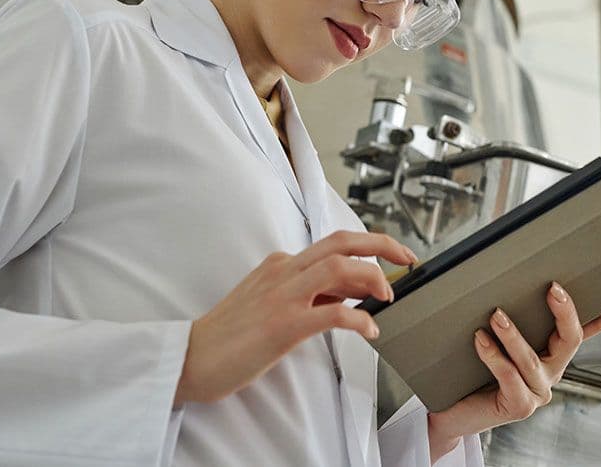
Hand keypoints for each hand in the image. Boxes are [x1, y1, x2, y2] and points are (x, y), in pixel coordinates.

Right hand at [174, 231, 417, 404]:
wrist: (191, 357)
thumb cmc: (231, 335)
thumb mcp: (270, 301)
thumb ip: (309, 293)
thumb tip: (352, 293)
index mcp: (280, 264)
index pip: (334, 246)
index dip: (369, 251)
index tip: (394, 258)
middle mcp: (283, 271)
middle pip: (342, 242)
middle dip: (382, 245)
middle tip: (408, 257)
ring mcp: (282, 296)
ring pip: (339, 267)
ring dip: (372, 278)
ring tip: (388, 297)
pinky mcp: (283, 326)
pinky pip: (332, 314)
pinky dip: (358, 319)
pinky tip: (369, 331)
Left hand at [424, 284, 600, 461]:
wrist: (454, 409)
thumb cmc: (473, 365)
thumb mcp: (493, 333)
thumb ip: (504, 307)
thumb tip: (488, 266)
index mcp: (555, 351)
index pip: (594, 327)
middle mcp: (553, 370)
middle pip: (572, 339)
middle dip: (565, 312)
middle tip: (552, 288)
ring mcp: (538, 390)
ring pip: (533, 359)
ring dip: (514, 335)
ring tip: (496, 315)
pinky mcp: (519, 405)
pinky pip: (509, 377)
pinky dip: (493, 356)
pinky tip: (480, 339)